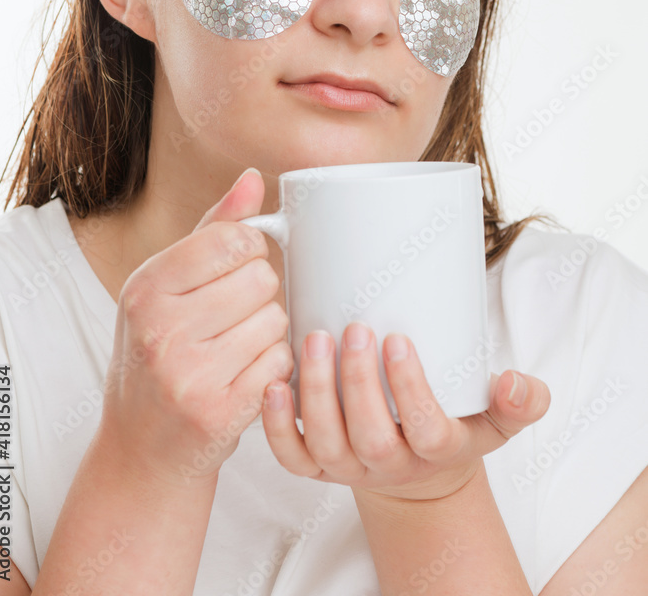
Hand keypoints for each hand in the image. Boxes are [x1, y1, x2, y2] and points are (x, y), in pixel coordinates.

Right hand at [97, 168, 293, 489]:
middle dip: (259, 295)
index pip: (232, 239)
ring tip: (237, 350)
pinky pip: (281, 364)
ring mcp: (188, 375)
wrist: (141, 448)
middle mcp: (160, 329)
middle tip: (234, 317)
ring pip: (276, 321)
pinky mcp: (218, 414)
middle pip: (261, 278)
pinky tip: (247, 377)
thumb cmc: (158, 354)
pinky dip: (274, 368)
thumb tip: (252, 177)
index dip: (251, 250)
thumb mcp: (167, 288)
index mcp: (146, 288)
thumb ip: (213, 230)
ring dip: (269, 334)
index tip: (239, 266)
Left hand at [261, 321, 550, 500]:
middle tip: (355, 329)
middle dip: (358, 382)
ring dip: (315, 391)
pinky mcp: (316, 466)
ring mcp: (348, 467)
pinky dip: (276, 425)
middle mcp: (389, 465)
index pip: (426, 430)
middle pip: (370, 437)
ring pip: (325, 443)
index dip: (410, 390)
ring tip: (315, 339)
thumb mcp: (496, 419)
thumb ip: (521, 401)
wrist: (417, 466)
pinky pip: (290, 456)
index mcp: (436, 451)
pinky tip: (275, 382)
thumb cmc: (454, 425)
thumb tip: (515, 381)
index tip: (398, 340)